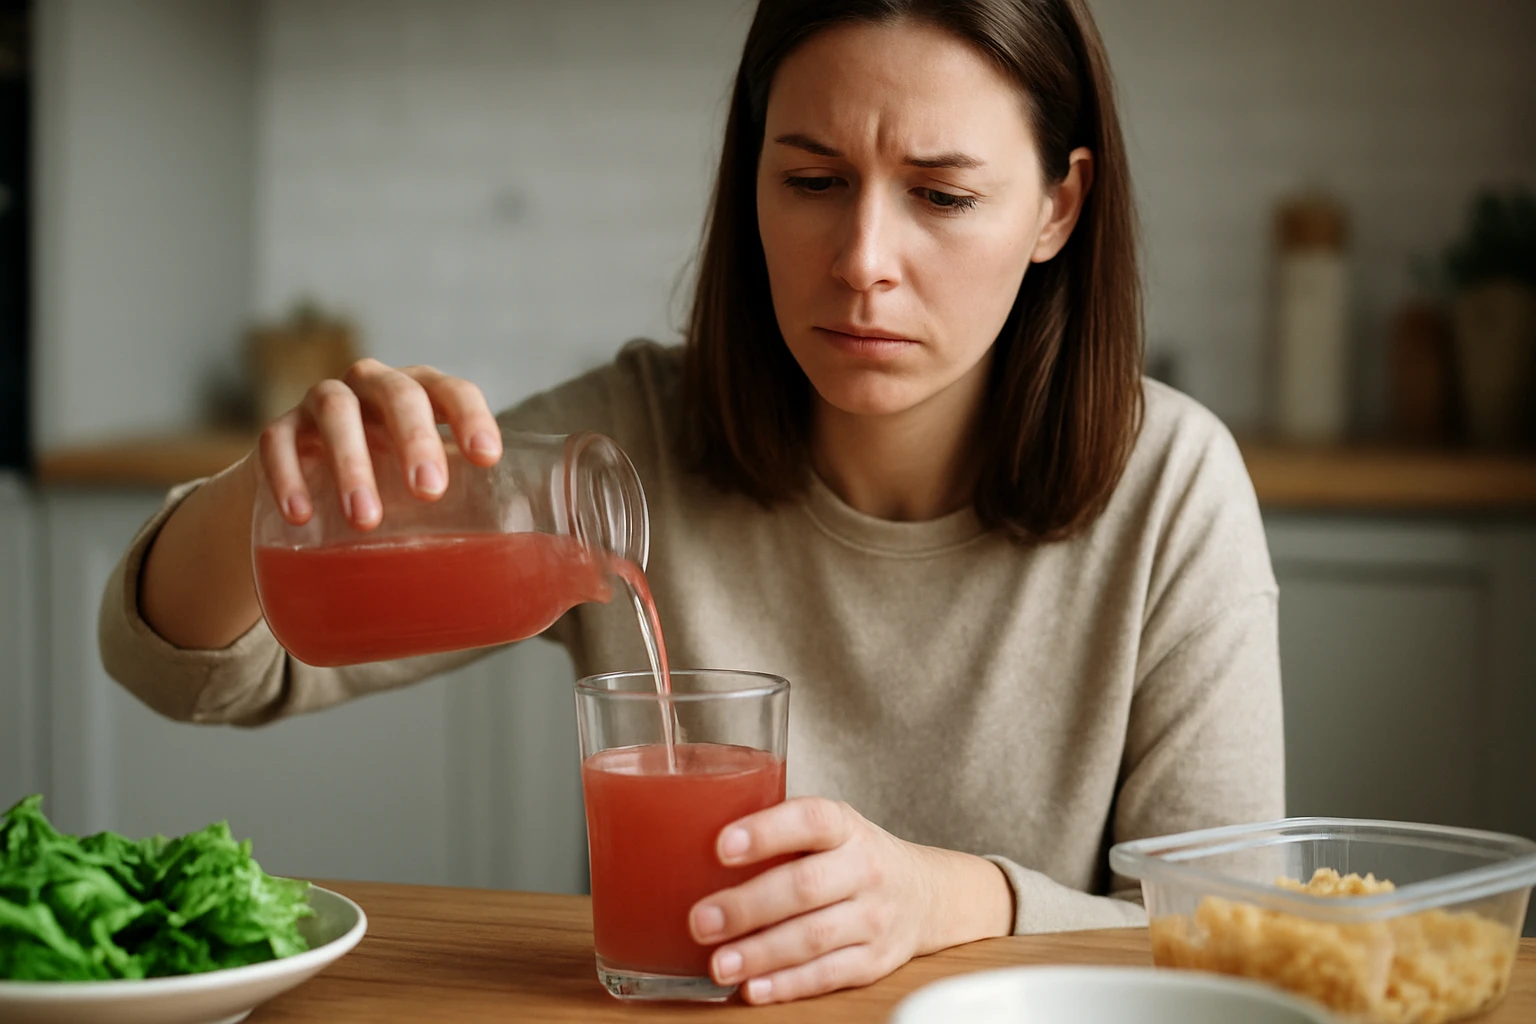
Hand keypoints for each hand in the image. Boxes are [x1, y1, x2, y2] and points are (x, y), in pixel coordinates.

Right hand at [258, 359, 502, 529]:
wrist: (305, 487)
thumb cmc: (388, 488)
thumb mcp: (423, 488)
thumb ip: (465, 512)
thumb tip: (519, 585)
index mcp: (420, 394)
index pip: (451, 390)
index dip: (470, 416)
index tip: (488, 457)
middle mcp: (372, 387)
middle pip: (396, 393)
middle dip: (414, 438)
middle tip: (429, 490)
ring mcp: (320, 404)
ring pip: (335, 410)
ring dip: (351, 462)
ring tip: (365, 519)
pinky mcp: (278, 431)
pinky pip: (277, 441)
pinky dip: (288, 475)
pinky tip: (300, 516)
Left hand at [687, 797, 1012, 1004]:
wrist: (925, 894)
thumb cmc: (850, 856)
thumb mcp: (826, 829)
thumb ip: (774, 833)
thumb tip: (684, 842)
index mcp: (845, 827)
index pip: (809, 820)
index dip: (765, 832)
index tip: (721, 846)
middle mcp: (864, 868)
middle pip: (804, 887)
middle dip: (747, 907)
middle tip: (700, 920)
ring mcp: (873, 917)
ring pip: (814, 937)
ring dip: (761, 953)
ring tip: (718, 964)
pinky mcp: (874, 960)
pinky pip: (828, 974)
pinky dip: (788, 984)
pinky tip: (754, 987)